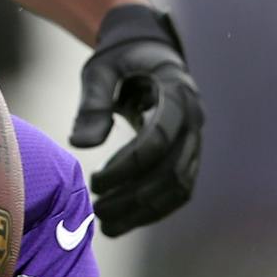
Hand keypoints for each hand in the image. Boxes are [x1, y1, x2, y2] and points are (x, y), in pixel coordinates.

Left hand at [69, 4, 202, 235]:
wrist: (148, 49)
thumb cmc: (120, 57)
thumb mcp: (100, 70)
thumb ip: (92, 103)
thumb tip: (80, 144)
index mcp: (177, 91)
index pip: (159, 138)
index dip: (127, 165)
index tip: (94, 182)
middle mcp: (194, 117)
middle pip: (171, 169)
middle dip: (135, 196)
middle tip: (97, 212)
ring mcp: (196, 137)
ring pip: (180, 185)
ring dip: (146, 211)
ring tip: (108, 226)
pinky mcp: (189, 152)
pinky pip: (180, 187)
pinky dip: (156, 208)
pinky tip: (126, 221)